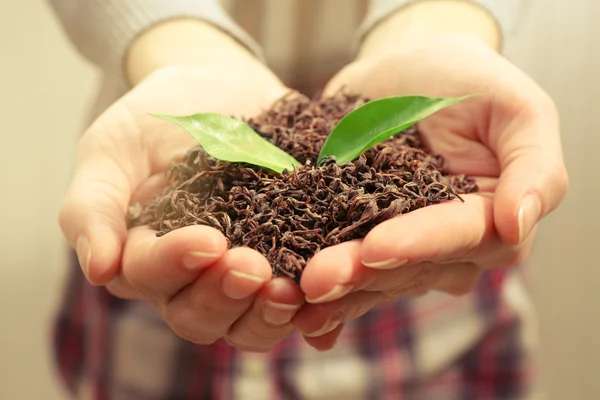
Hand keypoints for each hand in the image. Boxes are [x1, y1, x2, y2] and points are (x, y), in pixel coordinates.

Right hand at [58, 63, 304, 351]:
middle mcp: (192, 278)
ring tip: (292, 290)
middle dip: (225, 296)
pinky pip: (299, 302)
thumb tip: (97, 269)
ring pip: (248, 322)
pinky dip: (314, 314)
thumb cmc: (157, 117)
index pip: (150, 277)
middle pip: (200, 315)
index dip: (176, 265)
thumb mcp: (112, 149)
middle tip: (253, 268)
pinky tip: (328, 308)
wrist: (220, 87)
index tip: (207, 241)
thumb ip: (93, 206)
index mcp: (144, 257)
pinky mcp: (288, 260)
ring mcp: (242, 273)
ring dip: (268, 314)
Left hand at [293, 36, 567, 349]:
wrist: (405, 72)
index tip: (376, 248)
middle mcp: (447, 246)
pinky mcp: (357, 238)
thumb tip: (518, 224)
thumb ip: (532, 167)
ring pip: (370, 278)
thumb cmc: (466, 81)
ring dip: (333, 289)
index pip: (458, 237)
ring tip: (294, 293)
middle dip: (361, 274)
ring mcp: (399, 246)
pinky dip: (317, 288)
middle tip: (315, 280)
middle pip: (407, 268)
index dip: (418, 244)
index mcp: (489, 219)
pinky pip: (342, 269)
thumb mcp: (515, 108)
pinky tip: (288, 307)